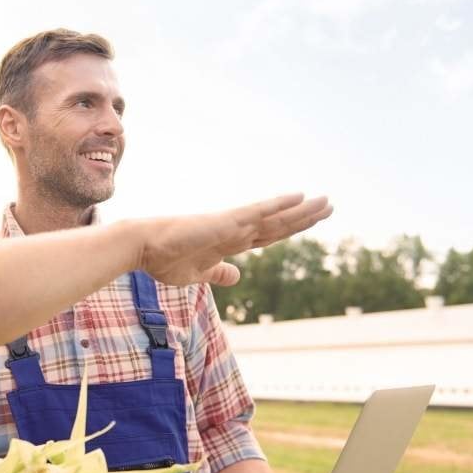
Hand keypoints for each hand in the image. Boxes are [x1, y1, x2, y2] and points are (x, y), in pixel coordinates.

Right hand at [134, 193, 332, 285]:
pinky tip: (298, 196)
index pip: (269, 236)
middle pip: (279, 225)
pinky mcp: (225, 222)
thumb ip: (219, 273)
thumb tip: (237, 275)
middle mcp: (236, 231)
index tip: (311, 221)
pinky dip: (278, 205)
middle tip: (329, 205)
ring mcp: (232, 225)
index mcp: (230, 243)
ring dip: (302, 211)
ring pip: (275, 218)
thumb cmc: (164, 260)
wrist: (143, 248)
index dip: (291, 228)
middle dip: (305, 217)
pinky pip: (257, 212)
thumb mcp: (199, 274)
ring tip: (326, 202)